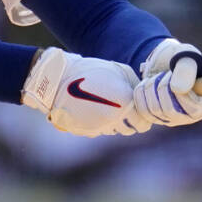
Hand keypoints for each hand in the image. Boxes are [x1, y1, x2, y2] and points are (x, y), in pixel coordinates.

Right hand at [22, 47, 150, 136]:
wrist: (58, 81)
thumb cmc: (90, 71)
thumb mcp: (119, 70)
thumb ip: (134, 84)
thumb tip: (142, 94)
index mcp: (126, 104)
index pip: (143, 123)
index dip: (143, 117)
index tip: (140, 110)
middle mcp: (115, 119)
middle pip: (131, 130)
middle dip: (132, 121)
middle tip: (127, 109)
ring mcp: (100, 127)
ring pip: (116, 131)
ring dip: (117, 122)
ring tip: (109, 107)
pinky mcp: (88, 131)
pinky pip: (102, 130)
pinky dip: (103, 123)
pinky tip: (97, 110)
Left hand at [132, 39, 201, 126]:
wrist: (163, 60)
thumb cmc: (180, 56)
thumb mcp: (186, 55)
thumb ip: (186, 69)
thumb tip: (178, 90)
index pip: (194, 109)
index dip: (180, 92)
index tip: (173, 74)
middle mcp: (195, 114)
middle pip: (171, 111)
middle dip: (162, 87)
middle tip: (164, 73)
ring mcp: (176, 118)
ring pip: (155, 112)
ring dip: (150, 88)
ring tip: (156, 77)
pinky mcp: (160, 119)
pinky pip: (144, 113)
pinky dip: (141, 95)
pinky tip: (146, 84)